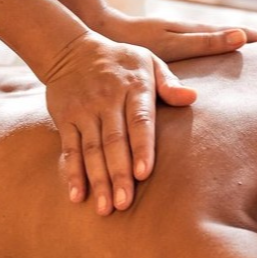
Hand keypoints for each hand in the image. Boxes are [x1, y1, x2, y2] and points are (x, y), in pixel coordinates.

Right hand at [43, 31, 194, 214]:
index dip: (141, 148)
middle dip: (119, 174)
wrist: (70, 49)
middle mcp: (107, 101)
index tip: (144, 174)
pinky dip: (72, 172)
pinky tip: (77, 195)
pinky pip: (69, 149)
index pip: (139, 121)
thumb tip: (191, 98)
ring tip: (104, 208)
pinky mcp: (65, 119)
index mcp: (134, 88)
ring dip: (97, 180)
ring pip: (91, 150)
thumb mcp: (149, 61)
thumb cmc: (121, 61)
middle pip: (114, 142)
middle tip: (124, 204)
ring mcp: (84, 111)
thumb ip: (169, 83)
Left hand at [94, 8, 256, 61]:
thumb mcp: (172, 44)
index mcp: (198, 32)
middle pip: (234, 36)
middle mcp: (193, 33)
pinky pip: (205, 48)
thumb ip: (204, 42)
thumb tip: (241, 36)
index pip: (239, 34)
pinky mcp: (172, 45)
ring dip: (242, 48)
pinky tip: (221, 64)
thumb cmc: (134, 42)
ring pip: (220, 42)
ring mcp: (184, 38)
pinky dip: (221, 53)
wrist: (101, 30)